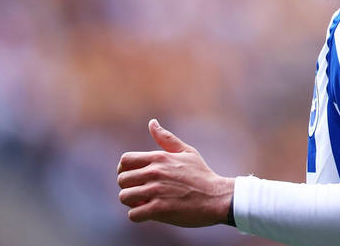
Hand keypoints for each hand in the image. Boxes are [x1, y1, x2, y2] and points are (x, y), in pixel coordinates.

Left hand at [117, 119, 234, 226]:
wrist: (217, 198)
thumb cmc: (202, 175)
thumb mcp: (186, 152)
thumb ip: (166, 138)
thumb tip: (152, 123)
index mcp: (159, 158)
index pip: (125, 160)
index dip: (124, 170)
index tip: (133, 177)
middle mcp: (154, 172)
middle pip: (122, 179)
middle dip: (128, 187)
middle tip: (140, 192)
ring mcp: (156, 191)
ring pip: (124, 197)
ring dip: (132, 202)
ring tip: (144, 203)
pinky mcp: (159, 210)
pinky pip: (133, 214)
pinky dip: (138, 215)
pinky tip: (148, 213)